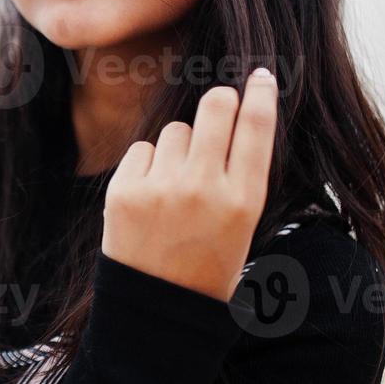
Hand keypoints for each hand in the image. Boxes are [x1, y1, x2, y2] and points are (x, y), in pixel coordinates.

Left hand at [100, 68, 279, 301]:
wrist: (155, 308)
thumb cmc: (206, 266)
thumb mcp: (241, 226)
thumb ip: (239, 175)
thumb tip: (234, 115)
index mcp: (243, 200)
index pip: (257, 127)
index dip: (260, 94)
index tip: (259, 75)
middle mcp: (204, 188)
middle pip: (215, 107)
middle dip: (219, 101)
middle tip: (219, 108)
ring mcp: (161, 188)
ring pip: (176, 130)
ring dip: (180, 146)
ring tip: (177, 187)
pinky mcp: (124, 190)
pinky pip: (143, 149)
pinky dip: (148, 165)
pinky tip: (151, 196)